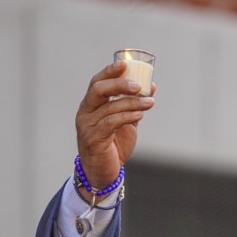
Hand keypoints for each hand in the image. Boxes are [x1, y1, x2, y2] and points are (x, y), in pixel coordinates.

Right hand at [75, 61, 155, 187]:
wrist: (103, 172)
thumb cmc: (113, 145)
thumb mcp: (126, 122)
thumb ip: (134, 104)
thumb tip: (150, 86)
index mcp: (91, 105)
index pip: (97, 82)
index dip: (109, 71)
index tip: (125, 64)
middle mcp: (85, 112)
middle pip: (98, 90)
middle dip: (119, 84)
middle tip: (138, 86)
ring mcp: (87, 126)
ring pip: (109, 107)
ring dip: (132, 103)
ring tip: (150, 103)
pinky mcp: (93, 139)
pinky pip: (111, 123)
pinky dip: (127, 116)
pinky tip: (140, 115)